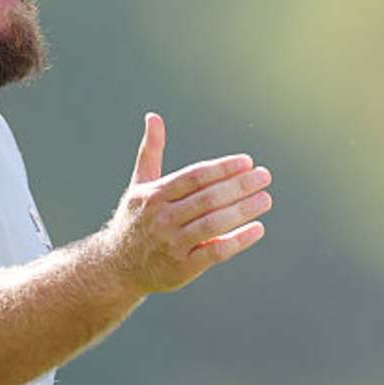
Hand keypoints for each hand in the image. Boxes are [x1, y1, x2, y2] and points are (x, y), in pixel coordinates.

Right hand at [101, 113, 271, 294]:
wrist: (117, 267)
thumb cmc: (135, 220)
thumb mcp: (139, 185)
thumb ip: (150, 152)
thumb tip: (153, 116)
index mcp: (154, 195)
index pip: (194, 177)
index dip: (222, 168)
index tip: (248, 162)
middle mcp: (162, 218)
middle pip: (207, 199)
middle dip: (239, 186)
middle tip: (265, 176)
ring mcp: (172, 244)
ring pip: (213, 224)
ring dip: (243, 210)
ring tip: (266, 199)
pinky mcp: (182, 268)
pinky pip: (214, 252)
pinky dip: (237, 241)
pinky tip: (258, 229)